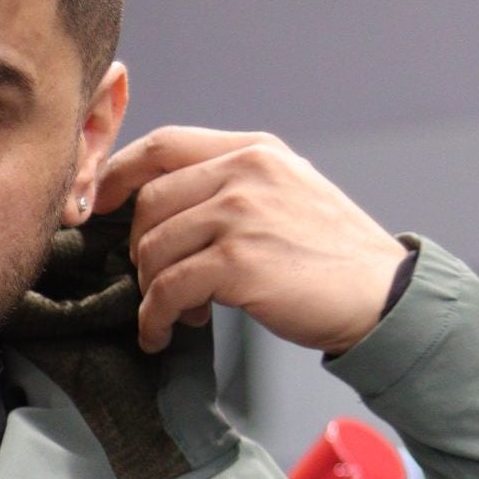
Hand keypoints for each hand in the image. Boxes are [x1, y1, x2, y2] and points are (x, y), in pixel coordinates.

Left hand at [95, 127, 407, 356]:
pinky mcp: (238, 262)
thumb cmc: (330, 255)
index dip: (119, 172)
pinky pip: (166, 290)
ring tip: (177, 313)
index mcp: (254, 151)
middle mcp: (245, 172)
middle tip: (159, 284)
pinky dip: (155, 318)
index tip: (96, 204)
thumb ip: (231, 188)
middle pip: (150, 201)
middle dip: (141, 249)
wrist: (382, 295)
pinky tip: (164, 334)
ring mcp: (241, 214)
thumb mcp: (285, 194)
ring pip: (153, 248)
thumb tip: (163, 211)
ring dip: (151, 290)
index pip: (165, 144)